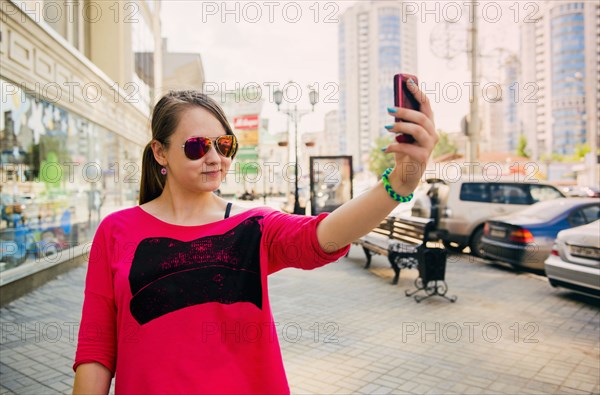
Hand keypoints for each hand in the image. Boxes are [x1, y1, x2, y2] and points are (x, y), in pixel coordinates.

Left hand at [382, 79, 437, 195]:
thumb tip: (393, 108)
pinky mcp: (423, 157)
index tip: (407, 82)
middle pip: (422, 117)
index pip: (427, 105)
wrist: (406, 174)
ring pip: (418, 130)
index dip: (418, 92)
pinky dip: (394, 146)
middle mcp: (433, 133)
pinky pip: (408, 148)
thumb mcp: (403, 134)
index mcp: (429, 124)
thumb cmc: (405, 150)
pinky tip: (384, 148)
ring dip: (401, 126)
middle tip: (389, 109)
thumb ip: (402, 122)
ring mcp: (430, 146)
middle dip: (405, 111)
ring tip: (387, 127)